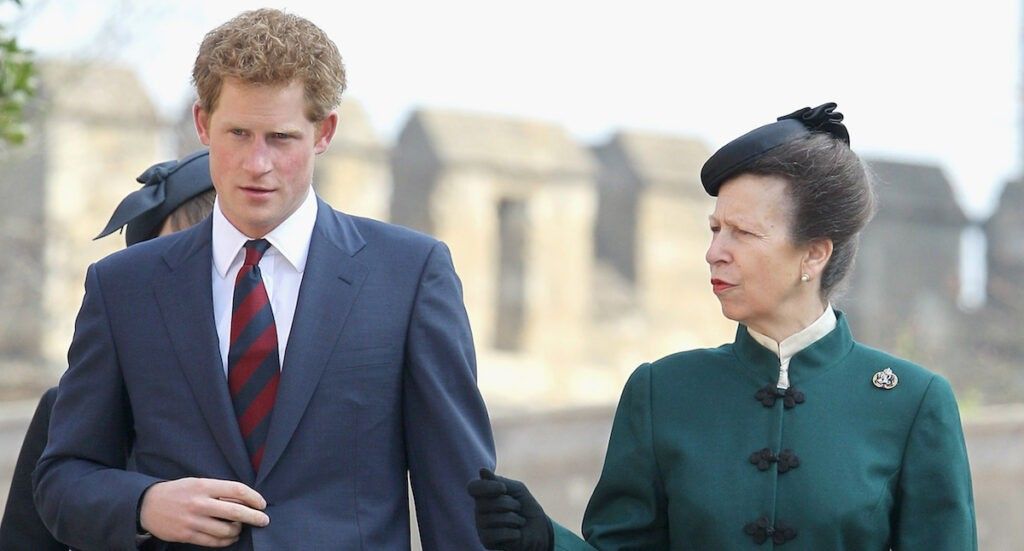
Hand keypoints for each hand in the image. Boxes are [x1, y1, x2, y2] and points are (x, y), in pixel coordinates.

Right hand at [139, 477, 268, 546]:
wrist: (148, 504)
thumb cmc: (178, 491)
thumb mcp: (197, 483)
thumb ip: (218, 490)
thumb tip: (244, 500)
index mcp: (204, 486)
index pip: (237, 490)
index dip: (253, 498)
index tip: (262, 504)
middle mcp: (200, 503)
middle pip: (235, 512)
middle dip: (254, 517)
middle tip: (264, 520)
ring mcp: (193, 521)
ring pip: (226, 530)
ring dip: (238, 531)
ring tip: (240, 528)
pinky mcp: (186, 535)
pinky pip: (213, 541)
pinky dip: (225, 541)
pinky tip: (230, 537)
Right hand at [467, 468, 552, 550]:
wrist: (539, 530)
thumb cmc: (526, 508)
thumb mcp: (517, 490)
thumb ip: (500, 481)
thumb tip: (481, 471)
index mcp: (483, 495)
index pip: (473, 487)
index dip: (487, 487)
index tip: (503, 488)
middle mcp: (479, 510)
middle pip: (486, 503)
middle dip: (509, 504)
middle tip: (517, 508)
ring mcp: (481, 526)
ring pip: (494, 519)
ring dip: (514, 519)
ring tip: (518, 522)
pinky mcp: (486, 541)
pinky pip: (498, 534)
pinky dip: (514, 533)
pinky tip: (516, 534)